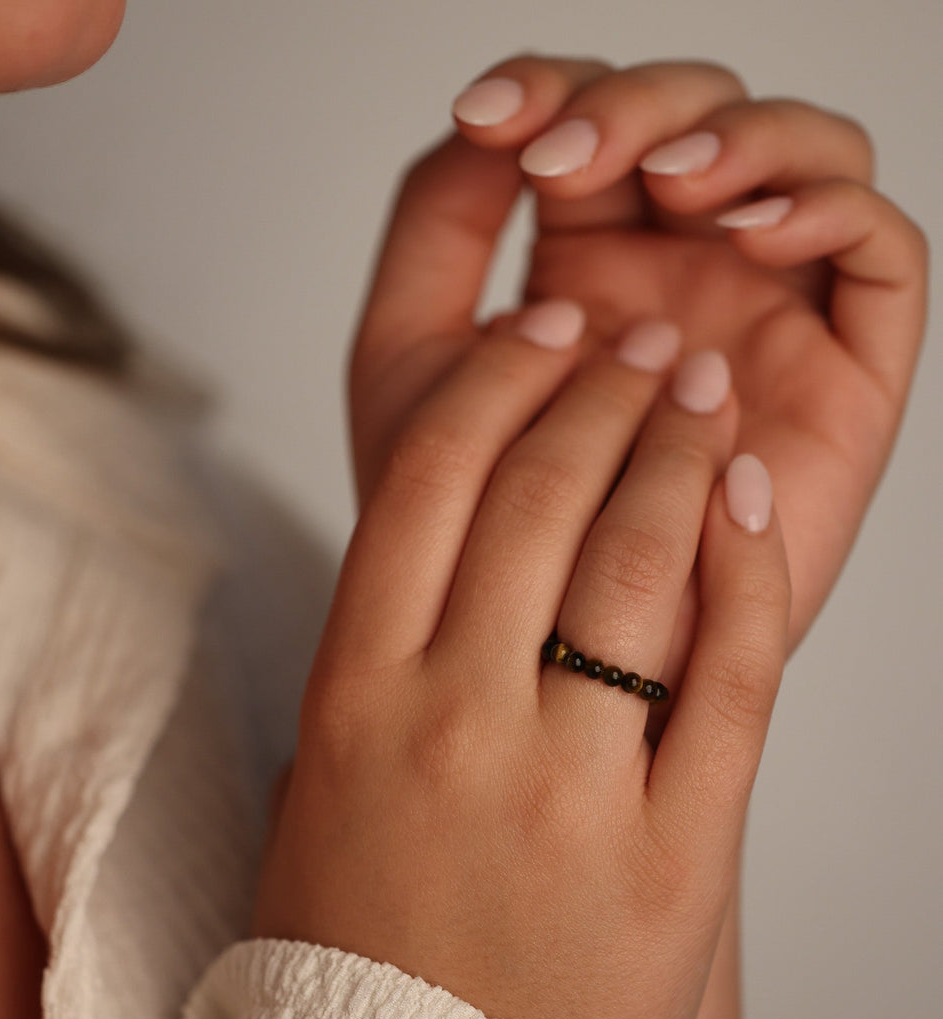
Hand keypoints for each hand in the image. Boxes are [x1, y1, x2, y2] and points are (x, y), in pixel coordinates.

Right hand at [253, 311, 789, 1018]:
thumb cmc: (358, 929)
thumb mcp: (331, 766)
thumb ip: (387, 642)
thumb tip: (465, 521)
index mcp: (354, 691)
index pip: (432, 478)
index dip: (498, 377)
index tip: (542, 328)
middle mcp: (453, 719)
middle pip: (540, 494)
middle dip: (602, 388)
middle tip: (640, 340)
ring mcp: (564, 785)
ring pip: (636, 561)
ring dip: (676, 451)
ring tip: (697, 390)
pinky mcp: (669, 852)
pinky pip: (723, 674)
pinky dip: (744, 572)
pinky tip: (746, 501)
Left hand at [350, 56, 927, 666]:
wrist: (538, 654)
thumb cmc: (468, 520)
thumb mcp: (416, 365)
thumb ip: (434, 238)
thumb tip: (486, 118)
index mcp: (585, 256)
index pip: (595, 119)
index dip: (550, 88)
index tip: (488, 122)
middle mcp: (683, 271)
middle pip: (700, 115)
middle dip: (636, 108)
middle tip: (569, 159)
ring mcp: (764, 311)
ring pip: (799, 157)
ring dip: (737, 139)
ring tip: (669, 185)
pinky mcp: (840, 371)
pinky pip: (878, 253)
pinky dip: (827, 208)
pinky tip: (749, 230)